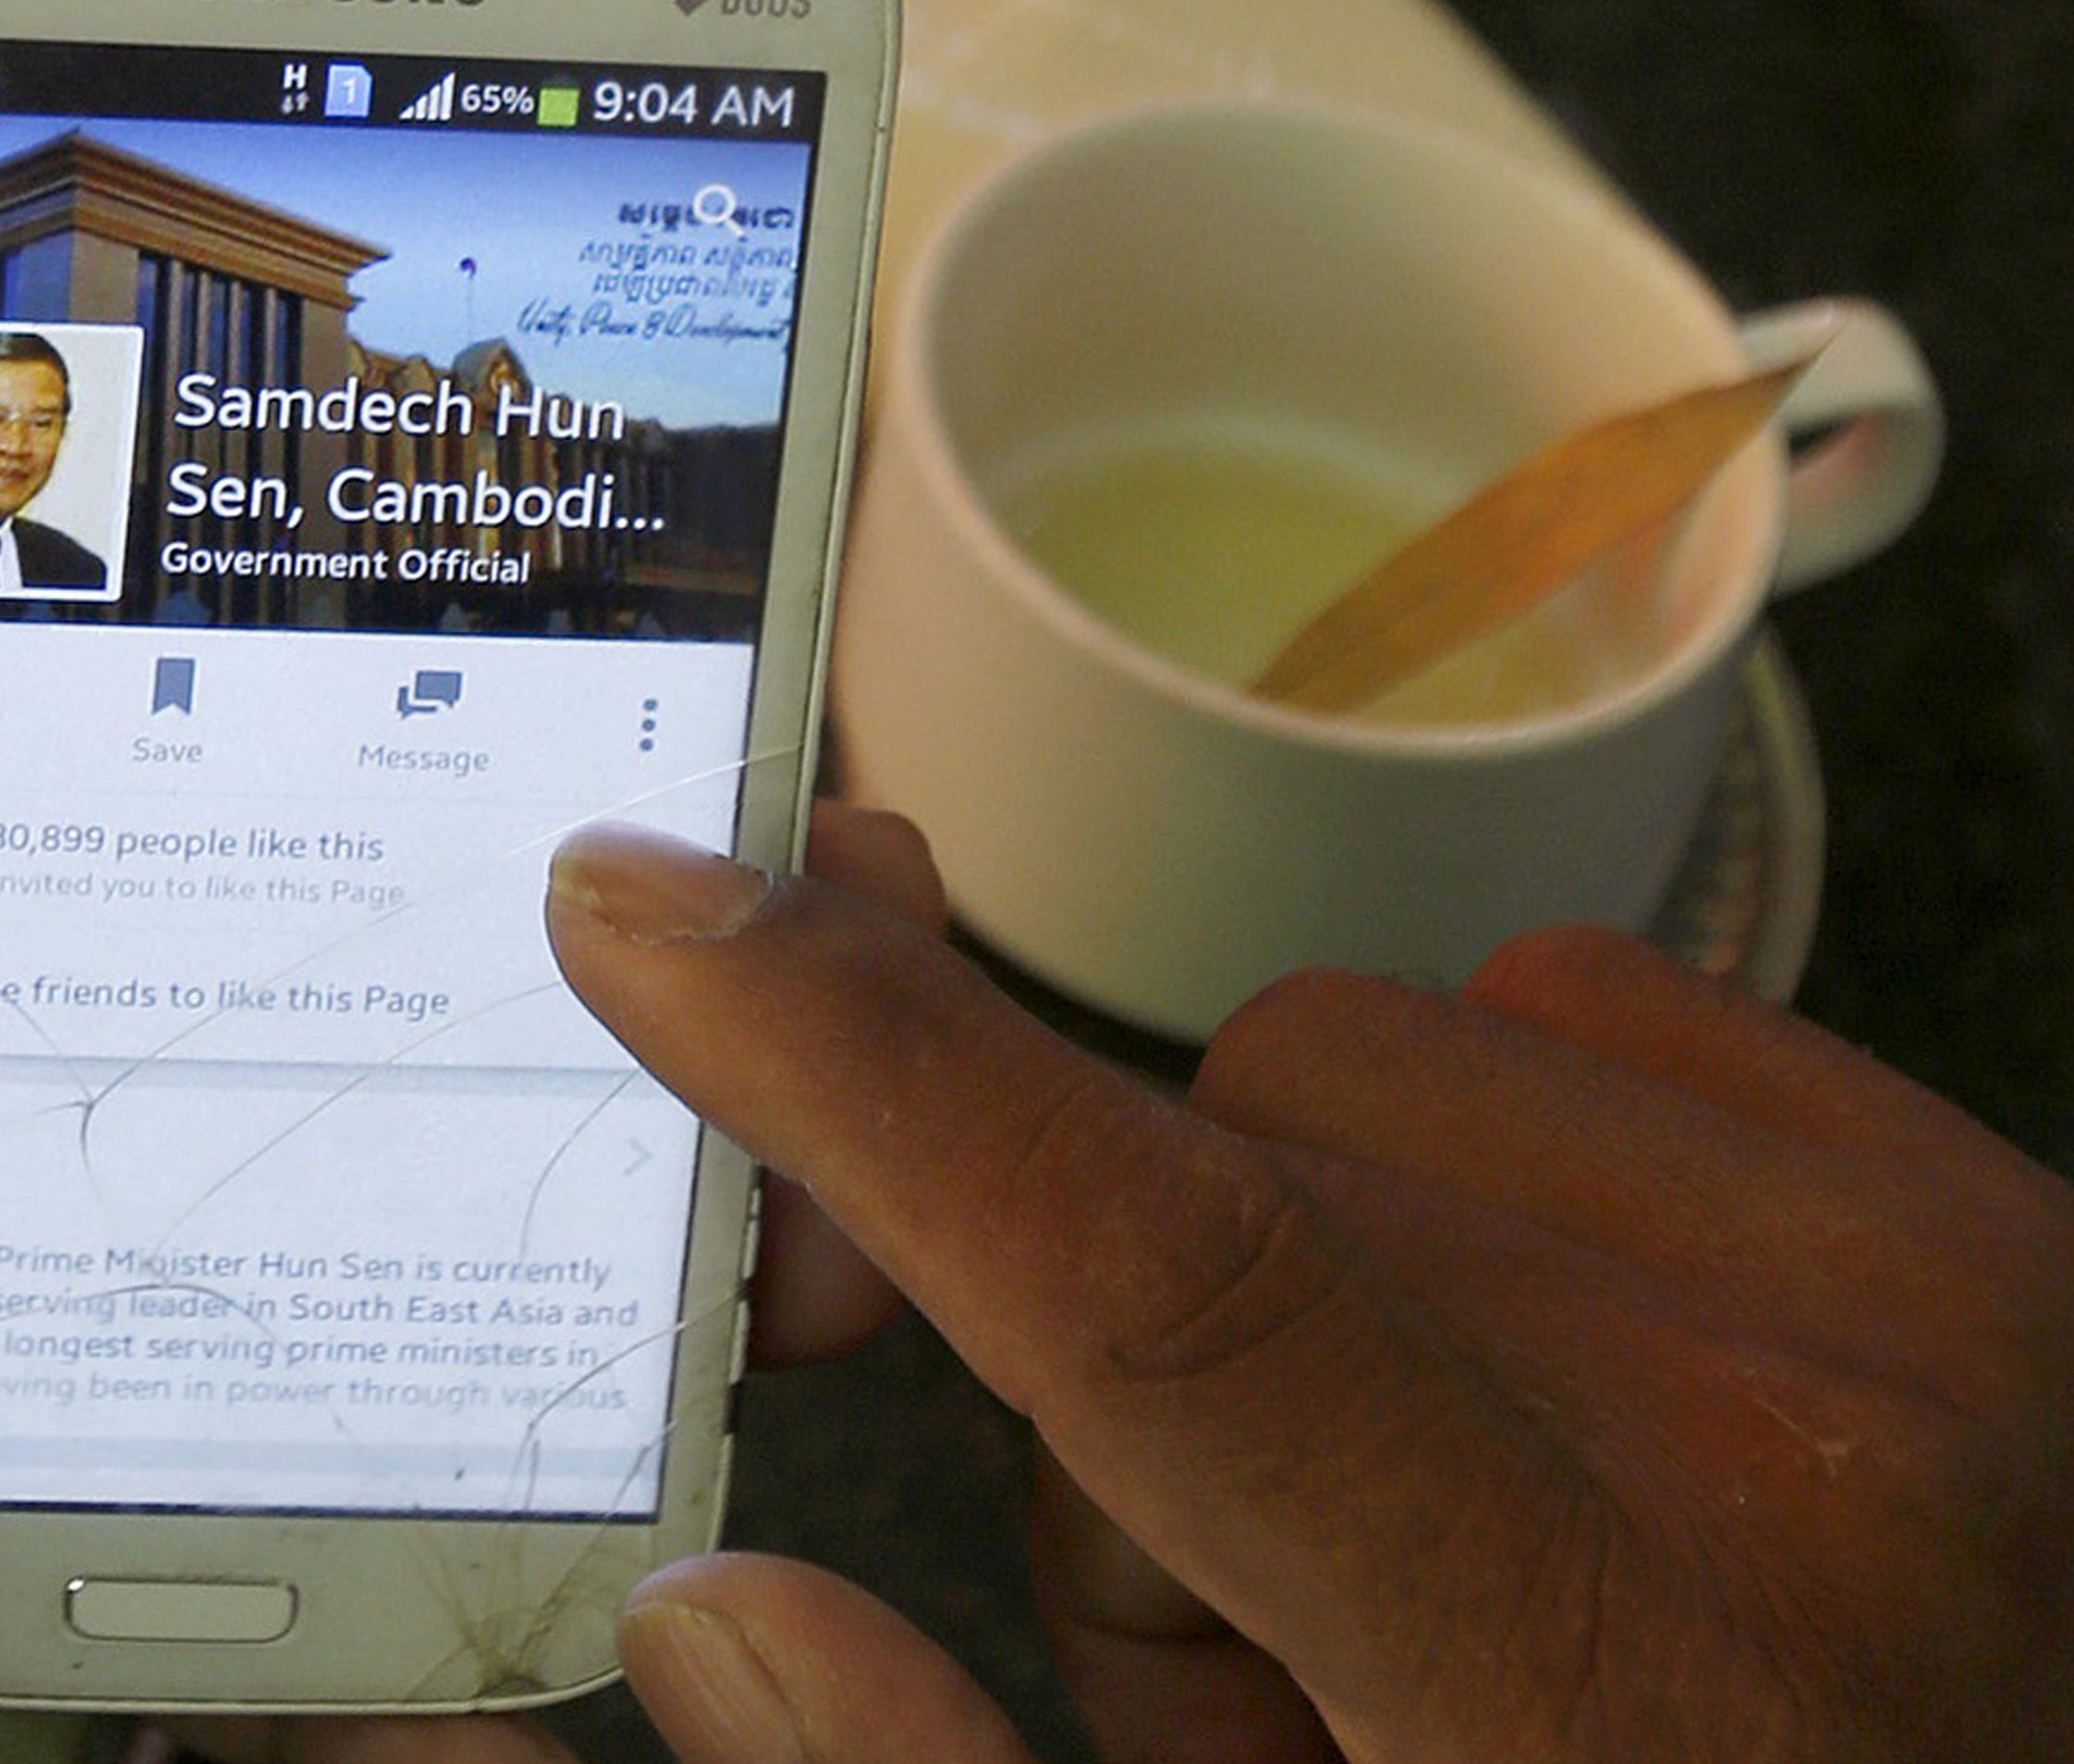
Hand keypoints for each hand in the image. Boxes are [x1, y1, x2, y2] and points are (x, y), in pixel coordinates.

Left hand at [0, 454, 907, 1763]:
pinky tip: (553, 1610)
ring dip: (580, 1260)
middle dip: (573, 963)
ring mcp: (22, 1358)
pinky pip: (301, 1553)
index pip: (73, 740)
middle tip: (803, 919)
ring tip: (772, 1264)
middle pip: (296, 997)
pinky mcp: (60, 1570)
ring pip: (357, 1265)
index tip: (572, 616)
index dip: (321, 658)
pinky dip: (447, 1595)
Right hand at [545, 814, 2073, 1761]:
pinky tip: (1541, 1375)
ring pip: (1364, 1056)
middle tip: (1240, 1591)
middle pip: (1224, 1168)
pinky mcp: (1982, 1201)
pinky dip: (1466, 1155)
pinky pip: (1554, 1014)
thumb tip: (719, 1606)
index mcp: (1603, 1705)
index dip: (868, 1066)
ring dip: (1297, 1237)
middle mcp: (1810, 1456)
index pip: (1163, 1290)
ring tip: (1418, 1502)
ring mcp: (1939, 1298)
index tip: (645, 902)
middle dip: (1120, 1332)